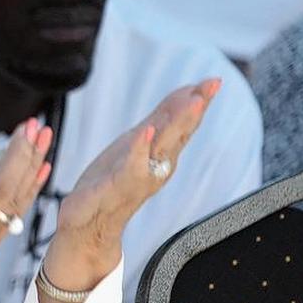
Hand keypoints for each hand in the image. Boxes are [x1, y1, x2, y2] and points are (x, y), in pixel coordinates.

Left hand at [45, 79, 221, 290]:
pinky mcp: (118, 187)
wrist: (89, 222)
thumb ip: (160, 120)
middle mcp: (157, 166)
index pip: (184, 123)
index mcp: (161, 154)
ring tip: (192, 100)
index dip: (199, 101)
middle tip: (213, 85)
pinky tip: (145, 132)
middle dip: (196, 108)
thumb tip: (188, 93)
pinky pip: (131, 167)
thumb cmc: (114, 179)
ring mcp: (140, 177)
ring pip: (162, 146)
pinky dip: (139, 149)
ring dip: (177, 124)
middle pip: (179, 132)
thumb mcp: (138, 142)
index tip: (213, 81)